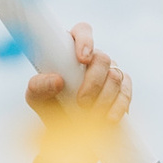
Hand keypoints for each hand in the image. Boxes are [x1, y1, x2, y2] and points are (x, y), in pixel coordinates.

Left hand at [26, 25, 131, 162]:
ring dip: (103, 98)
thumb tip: (57, 81)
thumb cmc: (50, 106)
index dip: (85, 40)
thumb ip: (39, 86)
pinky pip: (126, 93)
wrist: (67, 131)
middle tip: (81, 102)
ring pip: (115, 76)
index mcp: (70, 49)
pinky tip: (108, 118)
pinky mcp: (123, 88)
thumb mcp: (36, 97)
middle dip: (93, 81)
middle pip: (102, 58)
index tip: (82, 59)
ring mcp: (111, 72)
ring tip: (89, 115)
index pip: (82, 31)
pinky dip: (117, 107)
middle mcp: (93, 58)